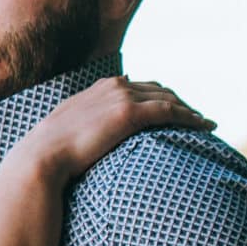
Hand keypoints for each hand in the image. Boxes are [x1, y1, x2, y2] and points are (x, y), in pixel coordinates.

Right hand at [11, 77, 212, 186]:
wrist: (41, 159)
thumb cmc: (50, 154)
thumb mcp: (66, 131)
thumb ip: (84, 124)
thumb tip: (89, 133)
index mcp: (99, 88)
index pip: (139, 86)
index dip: (159, 97)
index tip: (173, 110)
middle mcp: (114, 86)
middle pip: (159, 89)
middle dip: (180, 102)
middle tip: (196, 118)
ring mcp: (123, 97)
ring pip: (169, 99)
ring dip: (190, 110)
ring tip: (205, 123)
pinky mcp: (130, 113)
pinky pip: (171, 111)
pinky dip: (191, 117)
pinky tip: (205, 127)